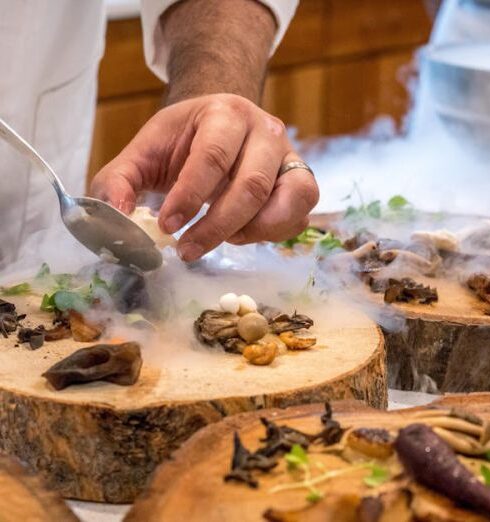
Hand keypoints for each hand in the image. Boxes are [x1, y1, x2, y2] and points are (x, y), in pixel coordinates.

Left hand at [91, 94, 318, 260]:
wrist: (221, 126)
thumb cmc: (183, 141)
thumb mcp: (144, 152)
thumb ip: (120, 181)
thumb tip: (116, 219)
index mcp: (225, 114)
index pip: (212, 157)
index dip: (189, 197)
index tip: (166, 227)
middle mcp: (265, 131)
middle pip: (251, 185)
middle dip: (216, 227)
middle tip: (187, 250)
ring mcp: (290, 156)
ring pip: (287, 202)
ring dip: (250, 232)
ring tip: (221, 239)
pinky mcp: (301, 181)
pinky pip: (299, 215)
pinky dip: (272, 233)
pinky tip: (242, 233)